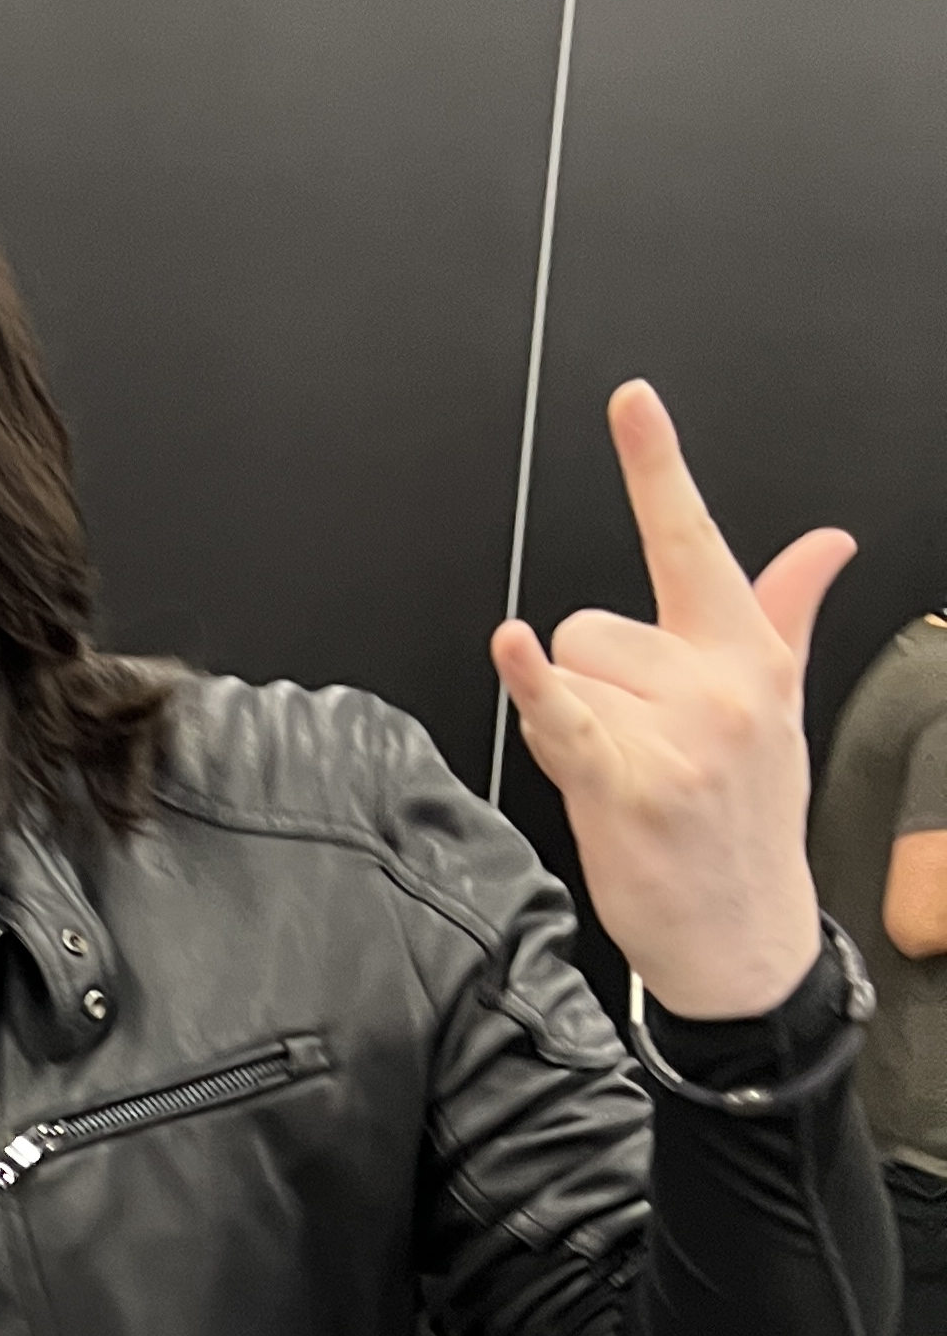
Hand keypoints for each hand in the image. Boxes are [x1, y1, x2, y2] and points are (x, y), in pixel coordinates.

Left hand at [490, 381, 852, 1018]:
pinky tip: (512, 647)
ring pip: (562, 675)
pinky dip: (531, 685)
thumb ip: (782, 612)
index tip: (630, 403)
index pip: (692, 540)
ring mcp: (677, 733)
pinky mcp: (628, 783)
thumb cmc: (745, 816)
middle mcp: (715, 683)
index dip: (656, 467)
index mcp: (744, 654)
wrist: (745, 932)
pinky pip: (564, 714)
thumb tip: (824, 543)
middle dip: (590, 683)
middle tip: (637, 744)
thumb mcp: (776, 705)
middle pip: (586, 627)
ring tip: (622, 774)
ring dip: (568, 723)